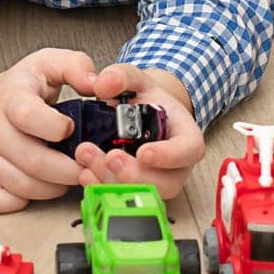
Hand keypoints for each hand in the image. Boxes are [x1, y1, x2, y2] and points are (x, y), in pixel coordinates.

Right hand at [0, 47, 99, 214]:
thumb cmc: (17, 89)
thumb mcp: (46, 64)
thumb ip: (76, 66)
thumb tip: (96, 84)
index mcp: (9, 98)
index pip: (29, 117)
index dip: (58, 128)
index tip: (71, 128)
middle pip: (33, 161)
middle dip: (69, 170)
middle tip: (85, 165)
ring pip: (21, 186)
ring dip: (53, 187)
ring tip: (65, 174)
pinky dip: (20, 202)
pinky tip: (34, 186)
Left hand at [72, 63, 204, 202]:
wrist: (136, 114)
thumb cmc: (144, 100)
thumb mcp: (135, 79)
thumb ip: (121, 76)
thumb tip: (104, 83)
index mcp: (185, 136)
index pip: (188, 150)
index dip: (168, 155)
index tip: (144, 152)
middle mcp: (175, 165)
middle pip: (164, 182)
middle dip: (134, 174)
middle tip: (109, 157)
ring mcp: (156, 180)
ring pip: (142, 193)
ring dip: (112, 180)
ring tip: (87, 156)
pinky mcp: (135, 189)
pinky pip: (123, 197)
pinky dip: (101, 187)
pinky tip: (85, 172)